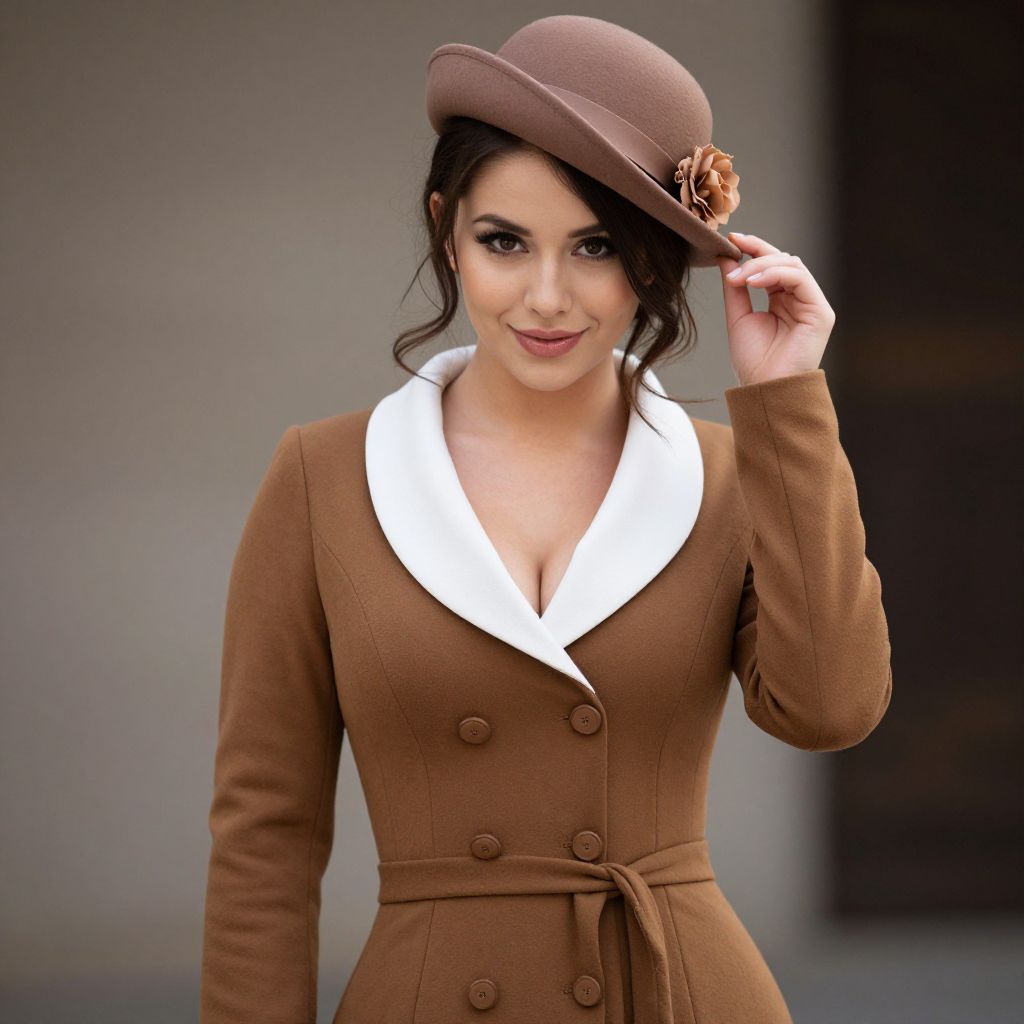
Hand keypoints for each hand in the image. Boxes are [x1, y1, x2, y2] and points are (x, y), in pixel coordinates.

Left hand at [715, 232, 834, 386]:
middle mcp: (800, 299)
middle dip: (756, 253)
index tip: (731, 239)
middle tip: (731, 254)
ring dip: (762, 265)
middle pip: (783, 260)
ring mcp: (813, 304)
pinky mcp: (821, 312)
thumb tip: (725, 256)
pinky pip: (801, 279)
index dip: (754, 248)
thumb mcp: (738, 316)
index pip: (772, 265)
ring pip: (792, 265)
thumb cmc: (752, 361)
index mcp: (783, 300)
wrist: (764, 389)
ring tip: (738, 277)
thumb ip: (734, 287)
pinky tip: (753, 282)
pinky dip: (775, 274)